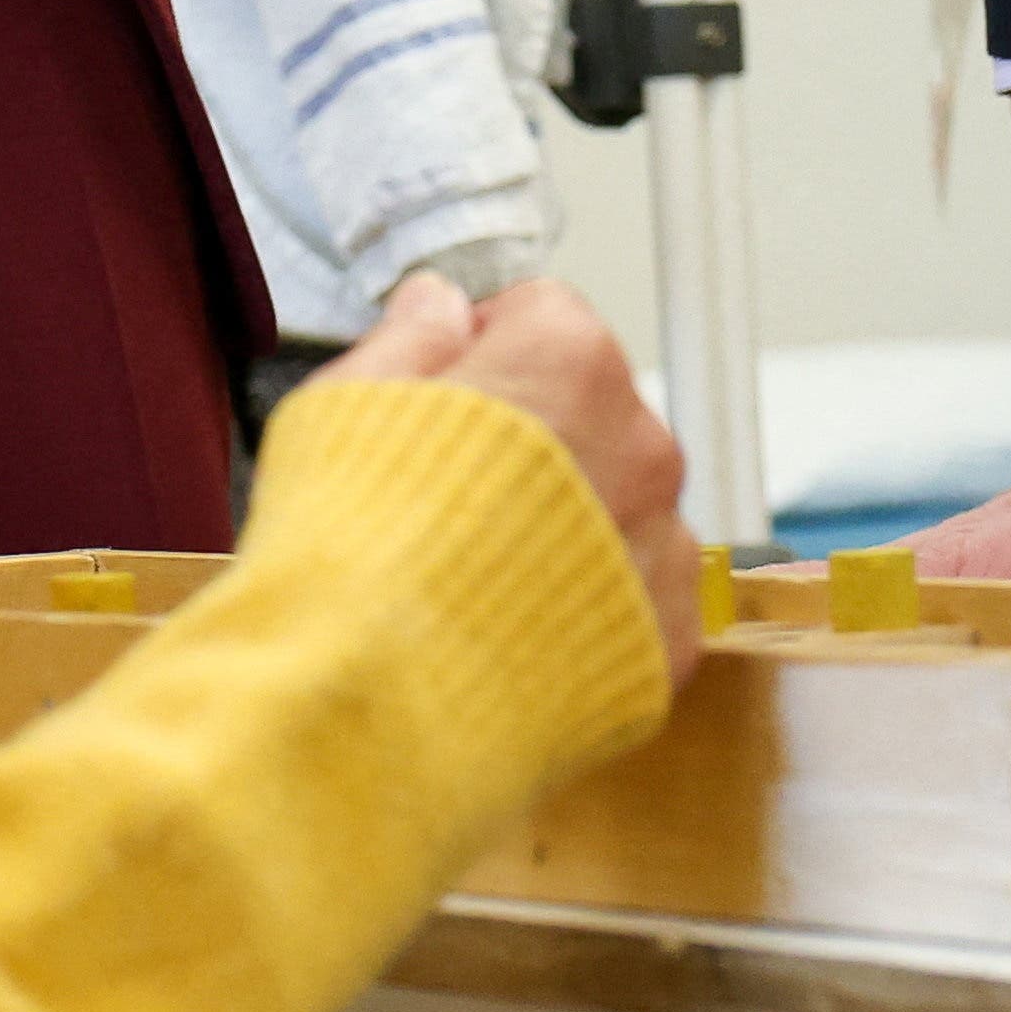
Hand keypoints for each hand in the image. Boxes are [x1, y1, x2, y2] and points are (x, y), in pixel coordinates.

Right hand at [318, 273, 698, 679]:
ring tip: (476, 582)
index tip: (441, 401)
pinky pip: (635, 604)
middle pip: (592, 416)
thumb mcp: (344, 405)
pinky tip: (512, 637)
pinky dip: (587, 617)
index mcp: (568, 361)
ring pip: (622, 510)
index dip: (480, 354)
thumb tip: (438, 304)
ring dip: (569, 531)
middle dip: (535, 447)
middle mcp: (640, 442)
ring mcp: (661, 546)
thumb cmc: (350, 550)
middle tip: (448, 505)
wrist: (377, 707)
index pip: (542, 316)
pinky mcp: (666, 642)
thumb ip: (408, 340)